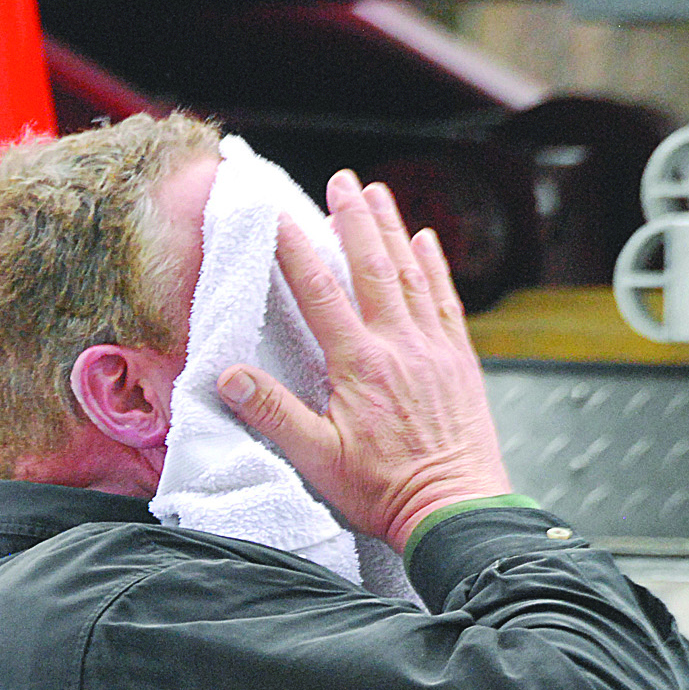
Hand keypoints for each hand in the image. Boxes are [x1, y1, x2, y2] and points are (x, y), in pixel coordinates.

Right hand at [215, 170, 511, 553]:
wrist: (456, 510)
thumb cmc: (386, 493)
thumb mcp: (317, 461)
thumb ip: (272, 414)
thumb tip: (229, 376)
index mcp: (359, 365)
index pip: (319, 293)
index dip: (295, 249)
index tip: (274, 213)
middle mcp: (399, 346)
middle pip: (370, 267)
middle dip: (352, 219)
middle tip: (341, 179)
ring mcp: (434, 350)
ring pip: (411, 274)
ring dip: (392, 229)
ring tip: (378, 193)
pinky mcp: (459, 362)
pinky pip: (446, 300)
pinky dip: (434, 266)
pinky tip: (426, 241)